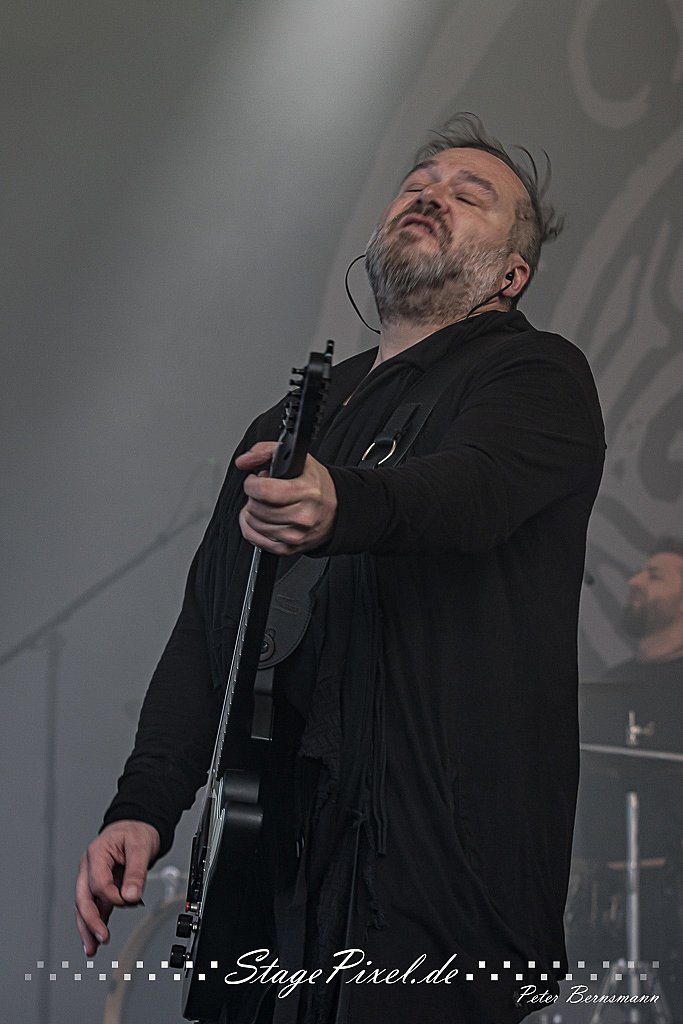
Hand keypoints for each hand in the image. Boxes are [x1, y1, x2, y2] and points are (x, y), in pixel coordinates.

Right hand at [75, 820, 159, 955]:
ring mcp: (92, 877)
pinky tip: (95, 939)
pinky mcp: (100, 886)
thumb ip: (136, 872)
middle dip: (90, 921)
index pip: (98, 883)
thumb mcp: (140, 846)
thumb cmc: (136, 832)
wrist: (137, 826)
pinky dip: (94, 922)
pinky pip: (94, 906)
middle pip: (83, 898)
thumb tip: (131, 897)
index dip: (114, 896)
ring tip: (91, 948)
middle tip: (100, 938)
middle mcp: (89, 867)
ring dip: (87, 928)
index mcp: (96, 853)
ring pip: (84, 906)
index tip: (130, 900)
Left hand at [236, 441, 336, 554]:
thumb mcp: (296, 458)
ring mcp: (295, 535)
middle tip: (264, 492)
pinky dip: (251, 527)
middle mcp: (302, 516)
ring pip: (253, 523)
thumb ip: (265, 451)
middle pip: (257, 508)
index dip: (252, 483)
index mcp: (306, 491)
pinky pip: (255, 538)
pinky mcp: (288, 548)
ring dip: (252, 512)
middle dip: (254, 497)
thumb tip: (243, 461)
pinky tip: (260, 518)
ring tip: (265, 504)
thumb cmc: (315, 485)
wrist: (335, 511)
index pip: (264, 491)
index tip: (255, 480)